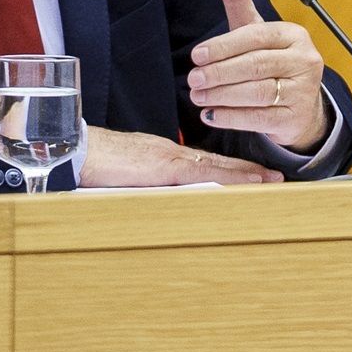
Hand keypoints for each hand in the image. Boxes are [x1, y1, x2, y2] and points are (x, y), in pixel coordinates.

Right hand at [77, 126, 280, 186]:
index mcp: (162, 156)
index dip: (228, 169)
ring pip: (216, 166)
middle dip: (246, 170)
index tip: (250, 174)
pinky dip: (229, 177)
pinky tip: (248, 182)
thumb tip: (156, 199)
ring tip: (270, 180)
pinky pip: (205, 173)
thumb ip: (143, 184)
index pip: (202, 162)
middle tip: (274, 177)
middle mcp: (171, 153)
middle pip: (217, 162)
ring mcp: (170, 158)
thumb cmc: (93, 165)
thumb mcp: (124, 176)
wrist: (77, 151)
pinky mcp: (165, 166)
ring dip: (245, 174)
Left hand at [188, 0, 328, 151]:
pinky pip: (259, 118)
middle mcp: (305, 60)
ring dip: (222, 96)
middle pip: (256, 65)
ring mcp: (304, 90)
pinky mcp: (296, 117)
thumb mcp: (255, 32)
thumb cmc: (272, 64)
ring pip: (257, 92)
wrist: (301, 108)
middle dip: (219, 72)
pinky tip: (211, 114)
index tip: (196, 55)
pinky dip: (232, 117)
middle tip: (193, 79)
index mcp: (294, 35)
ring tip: (197, 97)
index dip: (224, 46)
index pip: (256, 36)